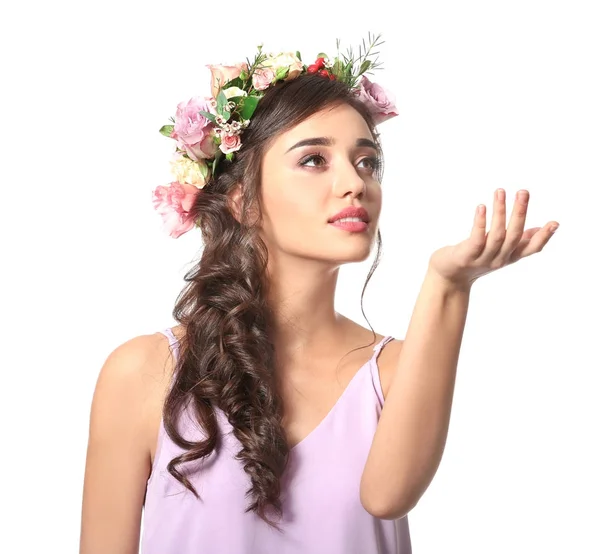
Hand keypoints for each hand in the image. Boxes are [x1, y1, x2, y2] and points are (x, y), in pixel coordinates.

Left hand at [428, 189, 558, 289]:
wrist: (448, 278)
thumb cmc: (474, 260)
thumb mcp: (499, 251)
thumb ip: (518, 241)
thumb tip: (539, 229)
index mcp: (509, 256)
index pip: (531, 249)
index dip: (544, 237)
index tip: (555, 223)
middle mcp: (499, 259)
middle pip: (514, 235)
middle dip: (520, 213)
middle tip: (523, 192)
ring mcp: (483, 259)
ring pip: (496, 235)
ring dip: (499, 211)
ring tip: (500, 191)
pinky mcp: (466, 257)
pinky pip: (476, 239)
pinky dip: (480, 222)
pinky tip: (481, 207)